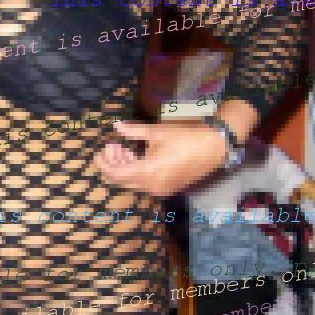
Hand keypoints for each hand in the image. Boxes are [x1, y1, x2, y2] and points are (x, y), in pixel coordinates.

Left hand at [92, 119, 228, 196]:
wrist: (215, 147)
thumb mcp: (156, 132)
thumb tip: (117, 125)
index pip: (116, 174)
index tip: (99, 153)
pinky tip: (137, 157)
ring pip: (134, 182)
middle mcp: (151, 186)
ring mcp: (161, 189)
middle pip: (123, 180)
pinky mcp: (168, 188)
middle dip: (114, 163)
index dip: (104, 164)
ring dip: (126, 167)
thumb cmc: (186, 137)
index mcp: (147, 172)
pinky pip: (146, 183)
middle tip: (113, 146)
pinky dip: (137, 171)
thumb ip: (133, 131)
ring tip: (124, 148)